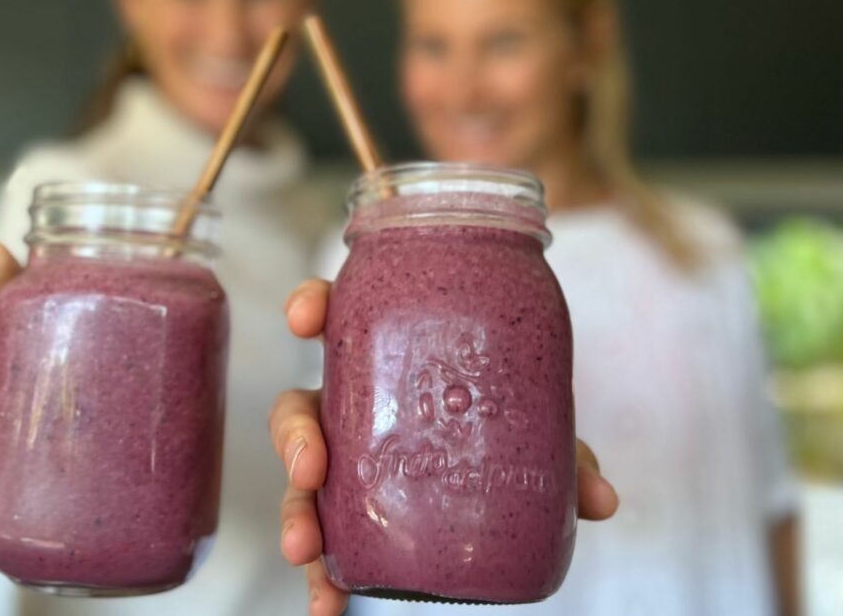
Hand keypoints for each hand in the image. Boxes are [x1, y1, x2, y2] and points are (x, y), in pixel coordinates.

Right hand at [269, 279, 619, 615]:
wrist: (505, 465)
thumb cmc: (504, 422)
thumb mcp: (533, 428)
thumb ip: (561, 455)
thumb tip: (599, 500)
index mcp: (386, 361)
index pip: (337, 318)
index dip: (310, 308)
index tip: (302, 319)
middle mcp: (355, 409)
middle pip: (301, 409)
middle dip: (294, 437)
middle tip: (309, 467)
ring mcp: (349, 461)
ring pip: (302, 480)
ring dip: (296, 513)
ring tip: (305, 552)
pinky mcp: (354, 513)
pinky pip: (330, 541)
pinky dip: (327, 576)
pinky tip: (329, 605)